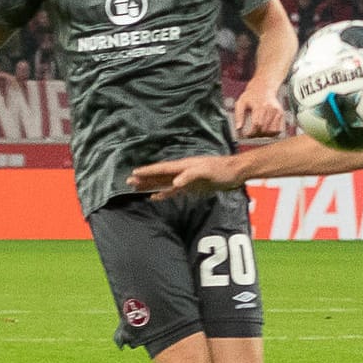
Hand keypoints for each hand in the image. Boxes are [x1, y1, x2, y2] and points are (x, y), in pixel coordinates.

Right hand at [128, 155, 242, 199]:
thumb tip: (174, 183)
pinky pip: (173, 191)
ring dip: (151, 185)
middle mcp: (181, 172)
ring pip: (163, 182)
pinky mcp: (191, 188)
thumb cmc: (221, 170)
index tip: (134, 173)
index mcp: (183, 165)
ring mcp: (185, 180)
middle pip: (159, 175)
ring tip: (136, 188)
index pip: (162, 168)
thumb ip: (190, 176)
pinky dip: (163, 193)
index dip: (148, 171)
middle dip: (144, 178)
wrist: (235, 173)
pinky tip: (155, 196)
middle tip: (128, 181)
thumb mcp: (206, 172)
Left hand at [235, 76, 287, 137]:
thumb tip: (238, 128)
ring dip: (264, 135)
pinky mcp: (281, 114)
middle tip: (251, 135)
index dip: (251, 132)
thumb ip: (238, 115)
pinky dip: (272, 134)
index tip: (246, 135)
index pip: (257, 124)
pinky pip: (278, 129)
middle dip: (256, 135)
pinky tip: (266, 132)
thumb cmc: (251, 95)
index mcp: (259, 105)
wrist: (263, 87)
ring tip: (258, 133)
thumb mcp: (241, 102)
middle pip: (264, 129)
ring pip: (271, 131)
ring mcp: (277, 112)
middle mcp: (270, 109)